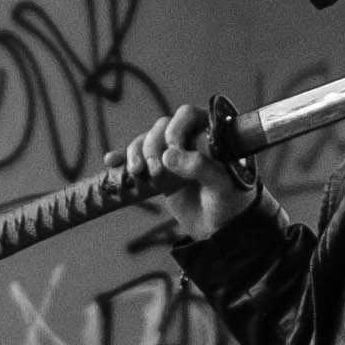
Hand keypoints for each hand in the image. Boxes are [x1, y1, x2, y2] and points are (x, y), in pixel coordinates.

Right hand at [127, 97, 257, 243]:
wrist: (224, 229)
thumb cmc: (232, 201)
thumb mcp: (223, 184)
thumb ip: (200, 167)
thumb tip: (169, 155)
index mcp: (212, 133)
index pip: (189, 115)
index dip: (176, 128)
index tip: (173, 148)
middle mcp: (192, 138)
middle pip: (162, 127)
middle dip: (153, 146)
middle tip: (156, 170)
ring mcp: (174, 154)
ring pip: (147, 141)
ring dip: (137, 152)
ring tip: (138, 173)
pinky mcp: (161, 171)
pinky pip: (137, 158)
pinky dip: (123, 158)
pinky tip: (111, 161)